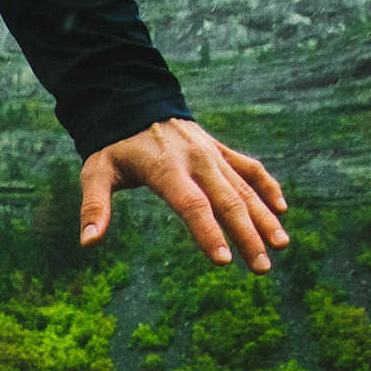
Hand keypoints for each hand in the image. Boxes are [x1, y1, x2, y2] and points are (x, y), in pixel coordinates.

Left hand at [79, 119, 287, 272]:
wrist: (135, 102)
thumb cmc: (114, 146)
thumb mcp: (96, 171)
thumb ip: (94, 206)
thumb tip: (88, 242)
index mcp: (166, 168)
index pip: (192, 205)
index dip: (208, 233)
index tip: (223, 261)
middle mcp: (196, 160)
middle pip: (227, 202)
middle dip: (247, 236)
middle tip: (261, 268)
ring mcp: (212, 154)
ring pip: (244, 188)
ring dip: (264, 218)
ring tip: (281, 246)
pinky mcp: (221, 150)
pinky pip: (250, 168)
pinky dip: (267, 186)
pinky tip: (282, 210)